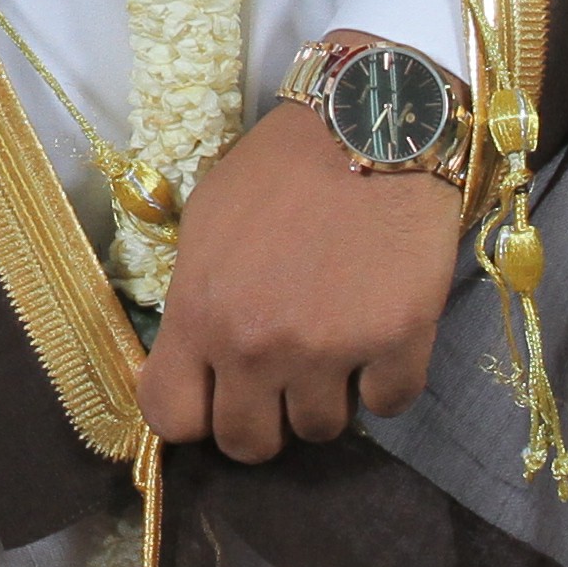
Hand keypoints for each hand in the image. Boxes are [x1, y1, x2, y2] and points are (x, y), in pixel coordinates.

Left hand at [138, 84, 466, 466]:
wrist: (374, 122)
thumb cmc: (284, 166)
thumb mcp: (209, 220)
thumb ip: (196, 297)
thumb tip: (195, 353)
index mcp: (200, 312)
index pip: (170, 418)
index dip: (193, 416)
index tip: (215, 397)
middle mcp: (257, 344)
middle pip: (248, 444)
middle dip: (263, 419)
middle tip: (282, 379)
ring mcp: (328, 350)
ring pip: (321, 431)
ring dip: (327, 396)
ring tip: (335, 344)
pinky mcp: (397, 344)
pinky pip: (388, 405)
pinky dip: (385, 380)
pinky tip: (381, 336)